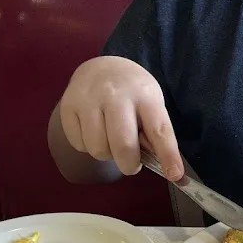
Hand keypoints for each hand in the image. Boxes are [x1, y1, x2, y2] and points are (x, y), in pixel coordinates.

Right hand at [59, 56, 182, 179]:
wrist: (101, 66)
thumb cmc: (132, 92)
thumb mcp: (151, 103)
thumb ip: (153, 132)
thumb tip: (162, 167)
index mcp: (145, 95)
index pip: (159, 130)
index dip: (168, 155)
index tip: (174, 175)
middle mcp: (116, 95)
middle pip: (123, 145)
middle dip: (129, 164)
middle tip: (131, 163)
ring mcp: (89, 99)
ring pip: (98, 149)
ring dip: (107, 154)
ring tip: (110, 139)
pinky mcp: (68, 106)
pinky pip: (79, 144)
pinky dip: (88, 146)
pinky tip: (94, 131)